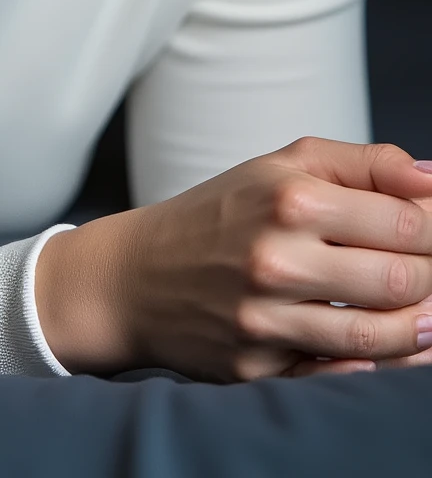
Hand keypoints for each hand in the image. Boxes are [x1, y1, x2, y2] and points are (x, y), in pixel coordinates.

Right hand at [35, 139, 431, 379]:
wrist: (136, 276)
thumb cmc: (220, 213)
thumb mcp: (280, 166)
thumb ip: (363, 163)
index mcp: (289, 198)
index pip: (406, 222)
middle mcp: (277, 259)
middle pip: (400, 279)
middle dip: (431, 279)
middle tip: (428, 275)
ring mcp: (266, 319)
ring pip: (380, 336)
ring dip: (418, 328)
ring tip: (424, 317)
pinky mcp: (258, 368)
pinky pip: (341, 376)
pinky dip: (377, 366)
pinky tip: (387, 349)